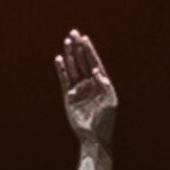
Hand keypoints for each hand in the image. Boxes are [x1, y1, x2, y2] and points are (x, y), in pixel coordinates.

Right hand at [55, 29, 116, 146]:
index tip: (84, 38)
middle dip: (78, 48)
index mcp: (102, 82)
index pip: (94, 62)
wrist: (94, 136)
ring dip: (70, 55)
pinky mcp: (69, 96)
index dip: (89, 50)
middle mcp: (90, 83)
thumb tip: (96, 70)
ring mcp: (79, 89)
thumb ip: (104, 85)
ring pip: (73, 68)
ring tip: (66, 42)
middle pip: (82, 61)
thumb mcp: (110, 101)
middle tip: (73, 33)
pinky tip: (59, 59)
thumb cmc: (106, 120)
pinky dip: (62, 70)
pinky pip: (64, 80)